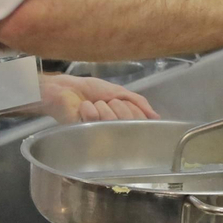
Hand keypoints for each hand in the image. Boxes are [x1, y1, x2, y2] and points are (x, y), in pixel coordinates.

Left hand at [37, 74, 158, 123]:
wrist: (66, 88)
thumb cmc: (90, 90)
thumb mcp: (118, 91)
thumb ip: (138, 102)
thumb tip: (156, 117)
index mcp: (122, 122)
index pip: (139, 121)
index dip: (132, 109)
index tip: (119, 101)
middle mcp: (113, 131)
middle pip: (127, 121)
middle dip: (117, 105)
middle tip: (105, 102)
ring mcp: (99, 134)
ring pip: (111, 120)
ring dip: (102, 106)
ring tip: (92, 105)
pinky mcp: (84, 133)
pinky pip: (94, 118)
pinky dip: (88, 108)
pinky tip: (81, 108)